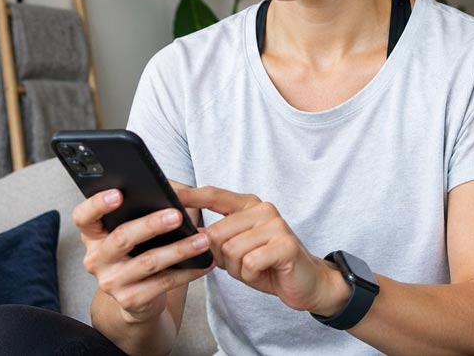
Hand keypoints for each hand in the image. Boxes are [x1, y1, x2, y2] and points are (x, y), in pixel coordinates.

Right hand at [72, 189, 214, 324]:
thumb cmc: (137, 252)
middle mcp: (96, 259)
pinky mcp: (130, 300)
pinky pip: (163, 283)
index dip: (97, 204)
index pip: (83, 217)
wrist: (137, 299)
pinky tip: (203, 262)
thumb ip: (139, 210)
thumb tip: (169, 190)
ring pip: (148, 262)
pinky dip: (187, 271)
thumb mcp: (131, 232)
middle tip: (176, 215)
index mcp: (93, 235)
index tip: (119, 193)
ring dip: (179, 249)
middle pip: (121, 237)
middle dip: (151, 224)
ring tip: (202, 239)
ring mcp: (111, 282)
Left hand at [177, 186, 348, 314]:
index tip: (167, 190)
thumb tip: (189, 233)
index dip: (189, 194)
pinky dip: (251, 274)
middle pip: (216, 233)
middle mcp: (261, 208)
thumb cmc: (267, 264)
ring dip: (237, 268)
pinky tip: (265, 271)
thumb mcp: (237, 249)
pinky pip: (249, 262)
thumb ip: (216, 237)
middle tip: (243, 264)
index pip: (213, 195)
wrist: (306, 282)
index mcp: (248, 205)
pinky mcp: (285, 243)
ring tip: (255, 267)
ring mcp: (275, 224)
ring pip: (230, 250)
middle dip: (222, 258)